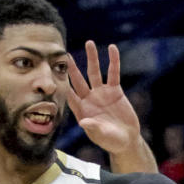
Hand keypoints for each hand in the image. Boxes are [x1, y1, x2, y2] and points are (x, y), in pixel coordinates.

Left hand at [67, 41, 142, 155]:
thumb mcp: (102, 135)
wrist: (126, 140)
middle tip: (65, 54)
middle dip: (73, 68)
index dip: (65, 86)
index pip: (70, 96)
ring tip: (89, 43)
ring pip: (95, 72)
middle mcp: (89, 99)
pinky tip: (112, 48)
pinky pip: (114, 73)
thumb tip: (83, 122)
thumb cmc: (111, 141)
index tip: (57, 75)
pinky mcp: (115, 91)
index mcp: (82, 110)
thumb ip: (93, 128)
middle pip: (79, 80)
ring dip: (92, 58)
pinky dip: (114, 61)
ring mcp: (102, 93)